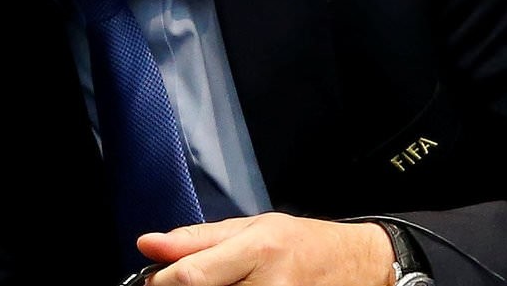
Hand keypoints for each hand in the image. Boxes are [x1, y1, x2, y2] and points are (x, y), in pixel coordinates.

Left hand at [137, 214, 391, 285]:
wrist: (360, 266)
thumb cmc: (304, 243)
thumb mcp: (251, 227)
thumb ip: (196, 239)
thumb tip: (147, 244)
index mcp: (258, 250)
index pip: (191, 276)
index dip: (160, 282)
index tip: (154, 280)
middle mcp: (270, 285)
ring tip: (221, 285)